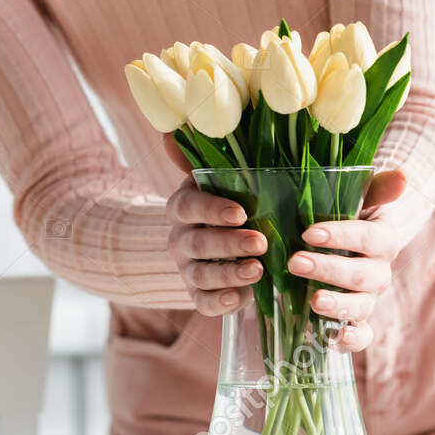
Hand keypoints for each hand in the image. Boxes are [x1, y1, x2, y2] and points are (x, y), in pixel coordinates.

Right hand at [164, 138, 267, 314]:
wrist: (212, 237)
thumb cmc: (226, 200)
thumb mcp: (218, 178)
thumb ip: (205, 157)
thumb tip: (173, 131)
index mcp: (182, 205)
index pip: (189, 206)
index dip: (212, 210)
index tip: (241, 212)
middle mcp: (179, 238)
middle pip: (197, 243)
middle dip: (229, 244)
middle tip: (260, 242)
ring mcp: (186, 268)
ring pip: (200, 275)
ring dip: (228, 274)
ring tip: (257, 271)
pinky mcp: (197, 293)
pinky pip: (202, 302)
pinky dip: (220, 303)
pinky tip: (242, 298)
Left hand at [288, 169, 407, 351]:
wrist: (351, 243)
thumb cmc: (348, 214)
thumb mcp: (360, 196)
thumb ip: (378, 187)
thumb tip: (402, 175)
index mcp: (384, 238)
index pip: (369, 237)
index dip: (341, 236)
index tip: (309, 232)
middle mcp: (380, 271)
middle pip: (362, 275)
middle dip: (329, 269)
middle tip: (296, 262)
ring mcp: (369, 299)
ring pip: (360, 307)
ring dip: (338, 305)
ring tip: (313, 301)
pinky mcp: (358, 320)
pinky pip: (362, 336)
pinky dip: (351, 340)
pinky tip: (331, 338)